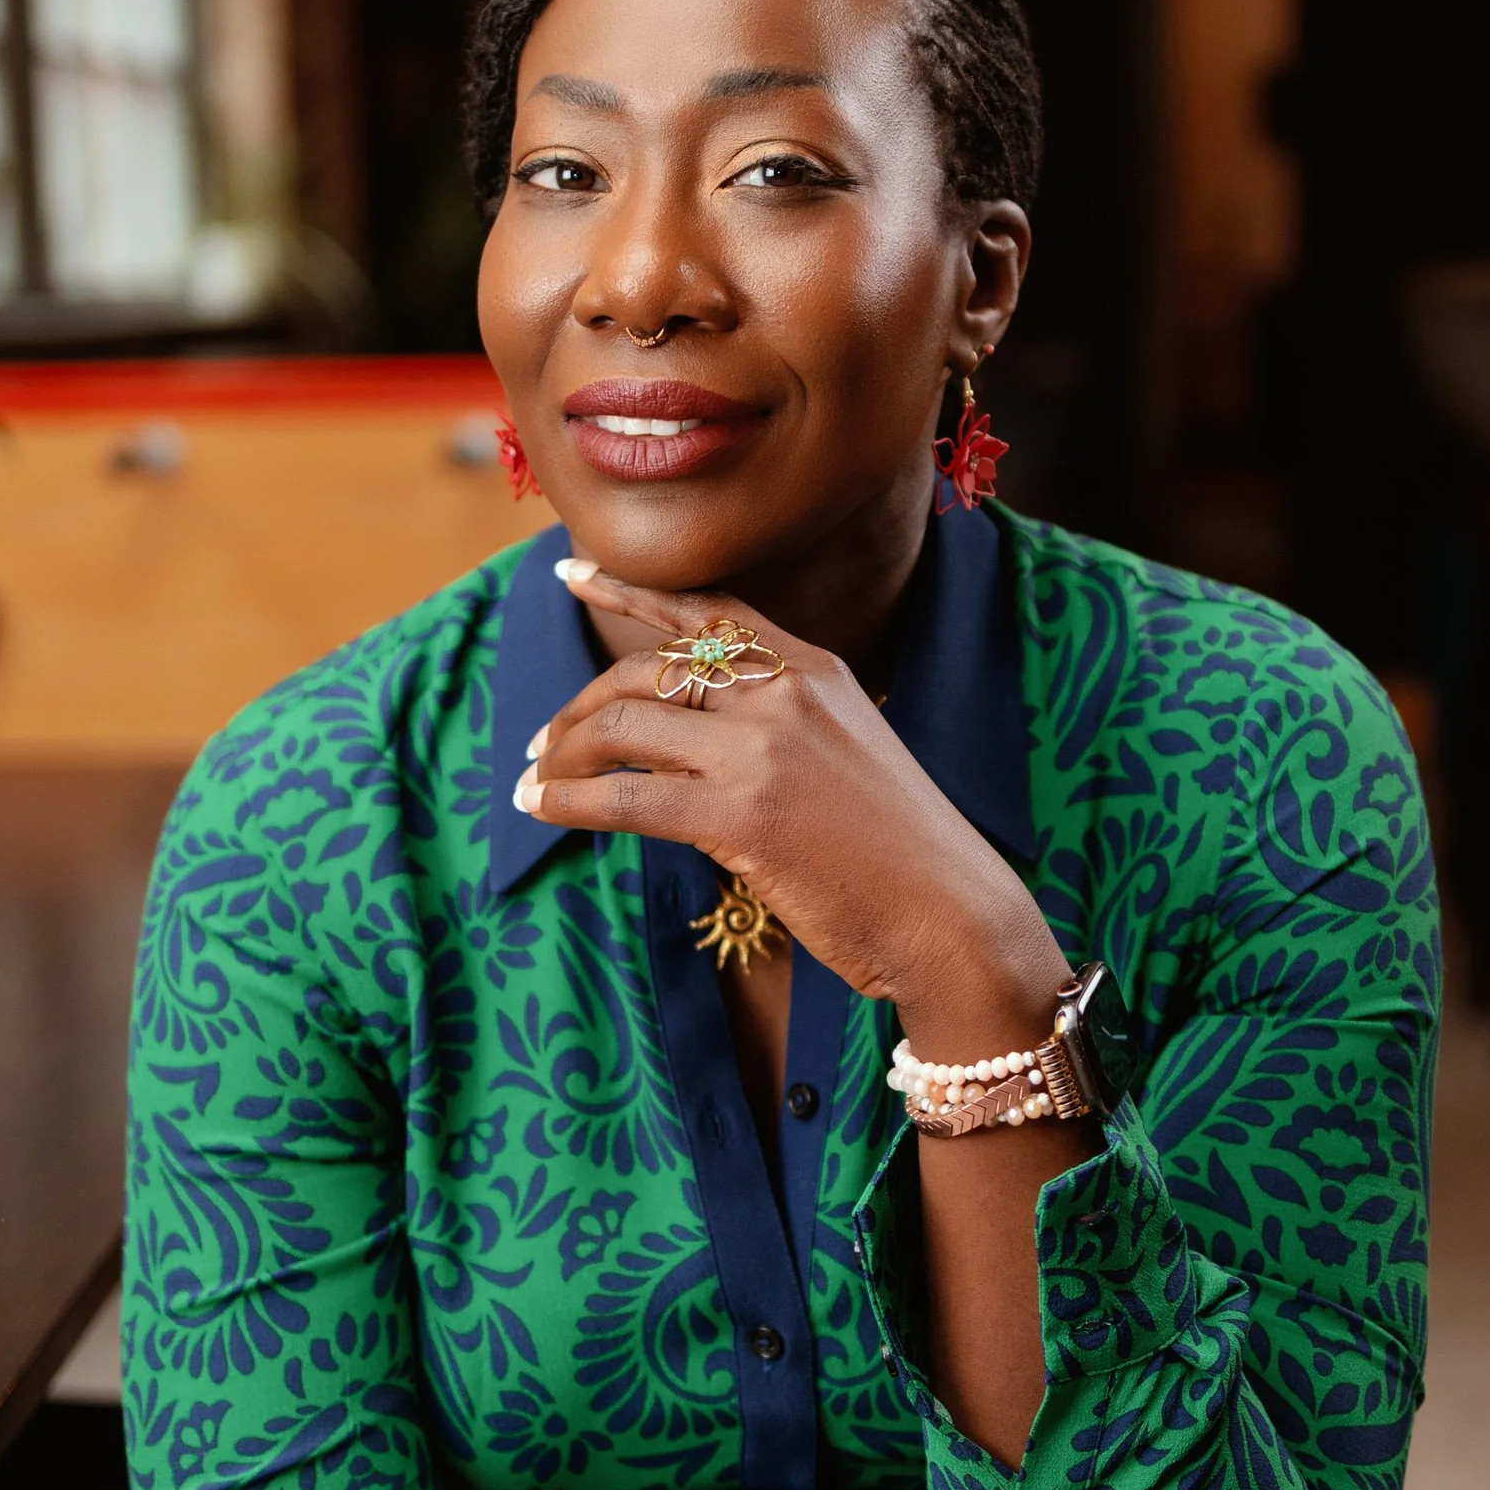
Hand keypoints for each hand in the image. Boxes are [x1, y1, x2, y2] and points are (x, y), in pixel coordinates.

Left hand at [517, 566, 1066, 1036]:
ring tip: (536, 782)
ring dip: (563, 753)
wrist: (954, 916)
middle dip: (580, 705)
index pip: (707, 611)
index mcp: (815, 669)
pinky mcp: (741, 816)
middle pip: (647, 670)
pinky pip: (624, 797)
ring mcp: (762, 751)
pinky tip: (541, 811)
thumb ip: (782, 726)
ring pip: (623, 726)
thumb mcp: (849, 752)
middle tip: (545, 742)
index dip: (629, 589)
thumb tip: (691, 734)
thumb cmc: (902, 854)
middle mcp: (784, 694)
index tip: (571, 573)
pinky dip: (568, 801)